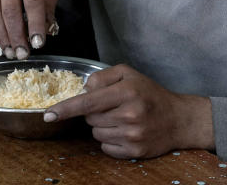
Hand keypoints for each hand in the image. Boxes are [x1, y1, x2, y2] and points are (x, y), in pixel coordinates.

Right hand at [0, 0, 57, 59]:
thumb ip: (47, 8)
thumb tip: (43, 33)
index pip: (32, 3)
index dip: (35, 26)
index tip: (38, 44)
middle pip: (11, 11)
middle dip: (17, 36)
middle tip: (22, 54)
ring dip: (3, 37)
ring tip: (11, 52)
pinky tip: (1, 42)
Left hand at [44, 64, 213, 158]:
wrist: (178, 119)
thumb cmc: (150, 93)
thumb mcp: (128, 74)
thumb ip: (101, 77)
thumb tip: (82, 90)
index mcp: (126, 92)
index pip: (88, 102)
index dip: (65, 109)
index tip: (48, 115)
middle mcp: (129, 114)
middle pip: (89, 118)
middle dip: (94, 112)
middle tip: (112, 106)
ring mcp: (132, 135)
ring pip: (95, 133)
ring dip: (102, 126)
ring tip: (121, 118)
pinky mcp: (134, 151)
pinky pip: (105, 147)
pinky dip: (109, 139)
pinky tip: (124, 131)